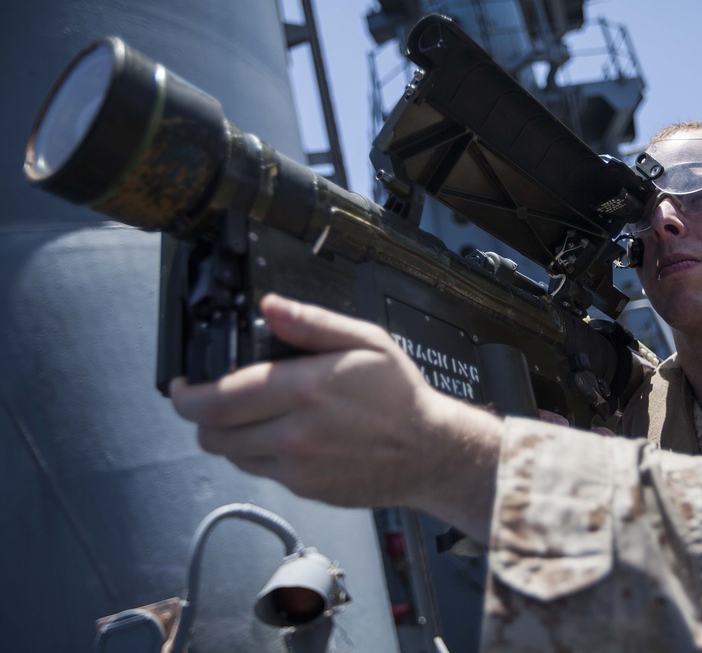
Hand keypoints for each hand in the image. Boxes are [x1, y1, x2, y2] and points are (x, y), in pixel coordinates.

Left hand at [170, 294, 502, 538]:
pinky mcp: (303, 490)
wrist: (429, 453)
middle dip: (199, 415)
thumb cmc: (400, 396)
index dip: (183, 393)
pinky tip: (281, 435)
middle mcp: (294, 435)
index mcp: (304, 390)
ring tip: (250, 415)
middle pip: (211, 434)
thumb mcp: (367, 342)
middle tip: (209, 397)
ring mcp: (296, 469)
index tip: (179, 384)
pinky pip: (259, 472)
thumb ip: (313, 323)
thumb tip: (269, 305)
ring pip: (231, 455)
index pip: (216, 400)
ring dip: (228, 435)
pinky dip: (257, 454)